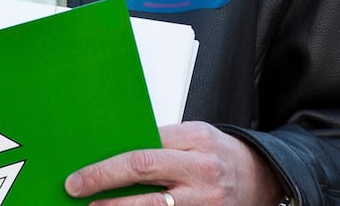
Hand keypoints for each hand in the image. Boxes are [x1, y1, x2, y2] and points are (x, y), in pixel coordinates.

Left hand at [64, 121, 282, 205]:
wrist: (263, 178)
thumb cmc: (222, 156)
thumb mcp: (197, 138)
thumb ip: (163, 144)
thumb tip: (116, 152)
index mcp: (197, 139)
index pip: (144, 149)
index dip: (108, 163)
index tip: (81, 173)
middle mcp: (202, 170)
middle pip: (143, 171)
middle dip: (103, 181)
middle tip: (76, 188)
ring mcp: (205, 201)